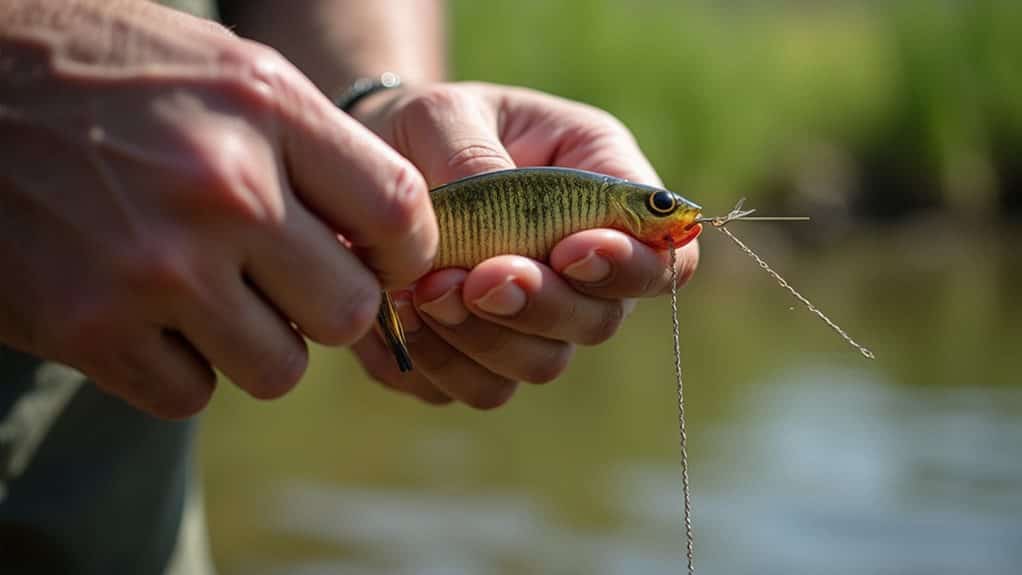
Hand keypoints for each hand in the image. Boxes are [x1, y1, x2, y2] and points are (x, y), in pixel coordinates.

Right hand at [0, 1, 436, 417]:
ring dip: (257, 345)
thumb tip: (387, 243)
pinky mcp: (88, 328)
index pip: (398, 213)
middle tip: (285, 280)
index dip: (405, 252)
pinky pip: (191, 395)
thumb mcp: (227, 75)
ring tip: (212, 295)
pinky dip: (181, 369)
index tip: (380, 259)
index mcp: (265, 110)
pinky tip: (151, 316)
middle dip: (327, 305)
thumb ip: (312, 152)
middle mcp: (221, 189)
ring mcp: (154, 267)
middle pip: (350, 311)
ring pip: (279, 370)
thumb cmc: (107, 76)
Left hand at [349, 82, 698, 407]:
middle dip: (542, 306)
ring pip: (542, 364)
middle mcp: (579, 267)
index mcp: (601, 189)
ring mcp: (534, 321)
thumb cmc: (427, 128)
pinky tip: (402, 316)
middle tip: (479, 279)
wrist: (373, 167)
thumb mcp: (445, 116)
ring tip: (425, 290)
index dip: (632, 266)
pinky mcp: (480, 358)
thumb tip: (499, 238)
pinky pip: (479, 388)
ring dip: (486, 337)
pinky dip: (440, 363)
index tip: (570, 253)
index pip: (664, 251)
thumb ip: (476, 162)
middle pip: (602, 320)